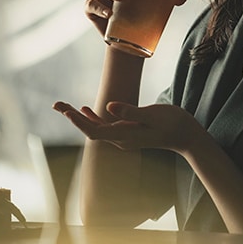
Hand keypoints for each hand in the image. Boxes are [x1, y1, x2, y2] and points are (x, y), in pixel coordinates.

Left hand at [52, 100, 204, 153]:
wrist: (186, 136)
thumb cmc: (173, 124)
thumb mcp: (152, 115)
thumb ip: (131, 112)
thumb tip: (109, 107)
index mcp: (124, 136)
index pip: (93, 131)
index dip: (78, 121)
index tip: (65, 110)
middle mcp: (120, 139)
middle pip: (89, 130)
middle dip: (71, 117)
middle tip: (55, 104)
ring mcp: (123, 137)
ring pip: (94, 127)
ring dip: (78, 117)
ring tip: (62, 106)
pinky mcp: (127, 132)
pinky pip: (104, 126)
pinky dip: (92, 117)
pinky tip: (84, 109)